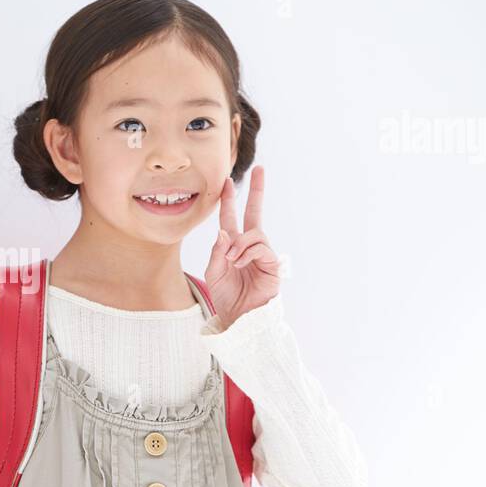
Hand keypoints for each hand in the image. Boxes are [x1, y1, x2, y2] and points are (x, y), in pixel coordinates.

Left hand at [203, 165, 279, 330]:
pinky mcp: (272, 264)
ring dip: (240, 244)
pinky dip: (247, 254)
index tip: (226, 181)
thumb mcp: (213, 272)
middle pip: (255, 213)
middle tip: (261, 169)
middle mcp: (249, 246)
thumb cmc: (226, 296)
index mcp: (232, 246)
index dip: (229, 201)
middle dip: (257, 191)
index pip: (231, 218)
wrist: (238, 317)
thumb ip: (217, 252)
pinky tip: (239, 264)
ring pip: (255, 233)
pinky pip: (261, 248)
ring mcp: (262, 254)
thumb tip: (224, 233)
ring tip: (232, 261)